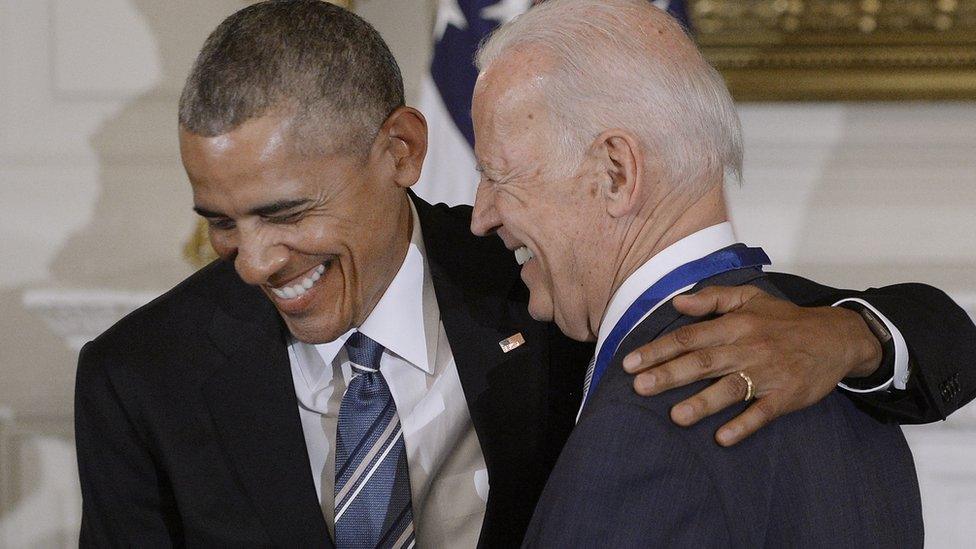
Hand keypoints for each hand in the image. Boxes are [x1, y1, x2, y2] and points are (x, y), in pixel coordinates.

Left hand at [621, 285, 882, 445]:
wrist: (837, 337)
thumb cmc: (785, 319)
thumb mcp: (750, 298)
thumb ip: (712, 298)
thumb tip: (677, 301)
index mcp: (735, 325)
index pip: (689, 338)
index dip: (659, 350)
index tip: (630, 362)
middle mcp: (747, 348)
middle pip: (703, 362)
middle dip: (669, 375)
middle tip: (639, 387)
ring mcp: (768, 373)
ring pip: (730, 389)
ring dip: (703, 403)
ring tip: (675, 416)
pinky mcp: (787, 395)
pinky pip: (763, 412)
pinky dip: (744, 424)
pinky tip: (723, 437)